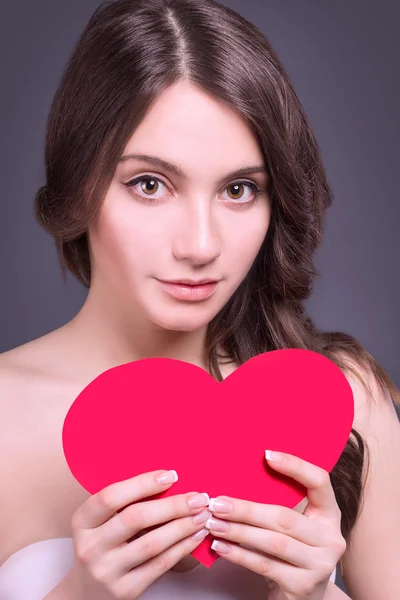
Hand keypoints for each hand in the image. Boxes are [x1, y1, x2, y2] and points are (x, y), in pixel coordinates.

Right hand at [70, 470, 211, 598]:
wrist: (88, 592)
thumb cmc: (103, 545)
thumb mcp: (101, 522)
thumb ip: (125, 503)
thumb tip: (168, 479)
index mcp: (82, 522)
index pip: (111, 497)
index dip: (143, 483)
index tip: (171, 475)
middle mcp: (90, 547)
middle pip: (135, 518)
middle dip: (172, 505)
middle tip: (198, 497)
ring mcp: (107, 571)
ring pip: (152, 543)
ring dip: (183, 526)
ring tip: (202, 514)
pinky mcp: (125, 590)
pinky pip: (160, 564)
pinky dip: (182, 547)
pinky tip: (195, 535)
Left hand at [205, 451, 345, 599]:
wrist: (304, 597)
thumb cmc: (292, 551)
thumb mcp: (294, 525)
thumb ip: (279, 503)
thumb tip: (238, 474)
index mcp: (329, 514)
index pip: (319, 482)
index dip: (296, 466)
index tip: (266, 454)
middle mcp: (331, 538)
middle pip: (285, 517)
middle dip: (246, 509)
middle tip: (217, 502)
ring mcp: (320, 564)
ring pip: (273, 542)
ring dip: (238, 531)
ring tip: (213, 523)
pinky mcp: (303, 586)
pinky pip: (265, 565)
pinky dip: (239, 555)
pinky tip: (220, 547)